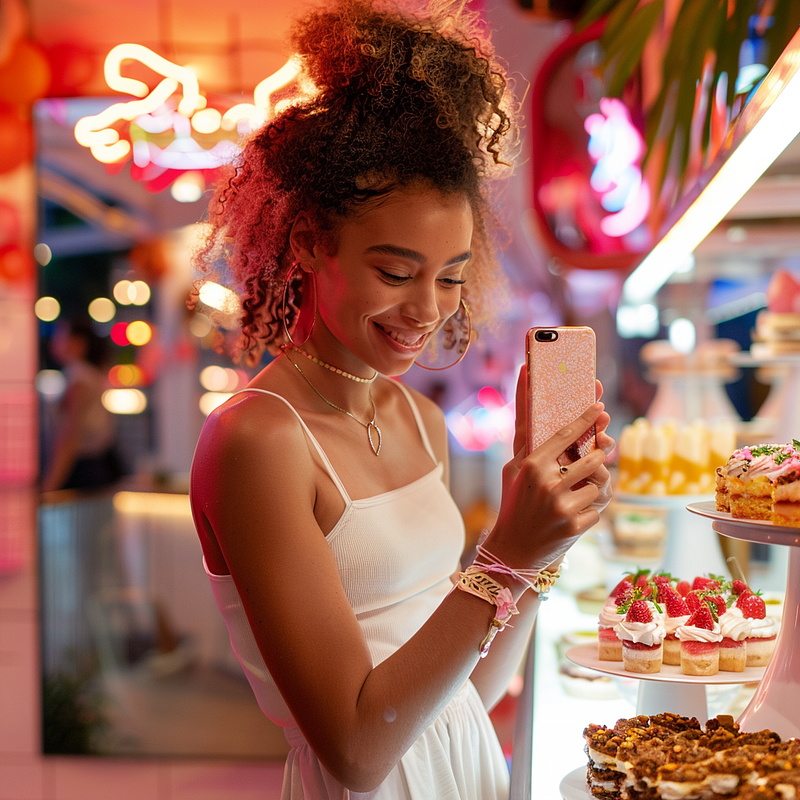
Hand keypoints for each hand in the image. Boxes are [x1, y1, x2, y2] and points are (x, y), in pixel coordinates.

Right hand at [485, 368, 609, 573]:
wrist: (513, 550)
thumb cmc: (513, 503)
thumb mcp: (512, 471)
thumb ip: (526, 442)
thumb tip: (530, 406)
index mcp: (532, 466)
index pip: (566, 435)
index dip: (586, 420)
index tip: (600, 408)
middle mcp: (548, 484)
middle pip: (591, 458)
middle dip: (597, 457)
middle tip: (594, 458)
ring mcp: (562, 506)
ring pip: (597, 485)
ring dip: (588, 490)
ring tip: (569, 499)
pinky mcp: (574, 527)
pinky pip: (596, 510)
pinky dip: (586, 513)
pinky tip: (568, 519)